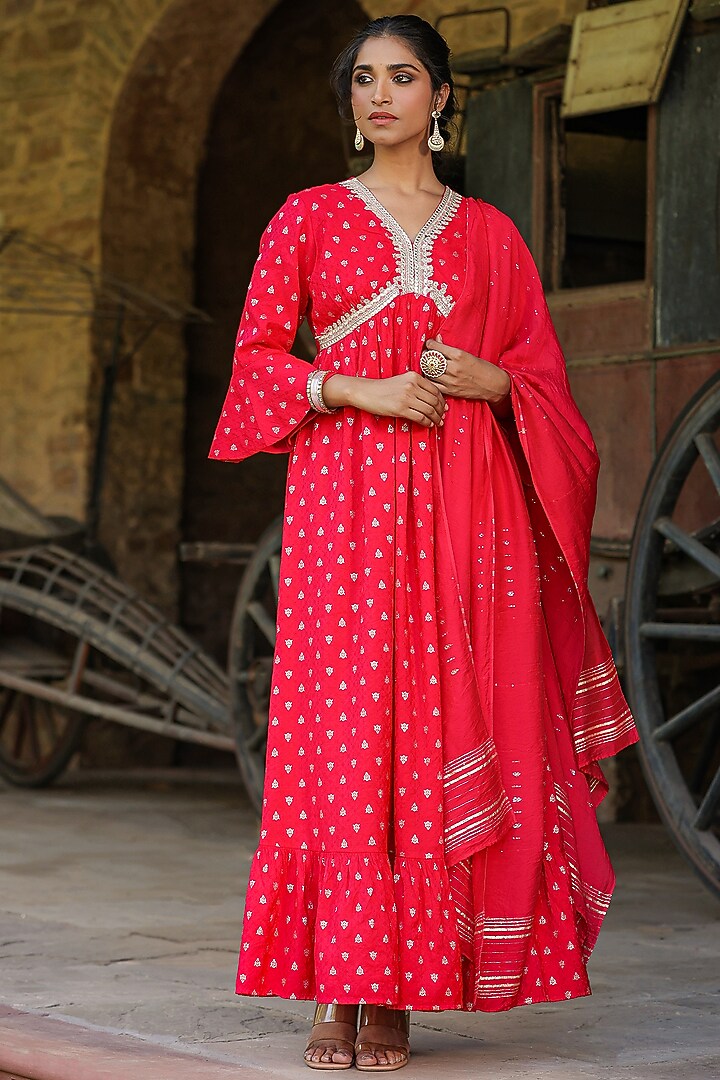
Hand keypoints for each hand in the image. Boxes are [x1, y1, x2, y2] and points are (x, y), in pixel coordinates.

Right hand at [322, 371, 446, 427]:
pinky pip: (420, 417)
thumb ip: (416, 386)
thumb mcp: (402, 381)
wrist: (366, 392)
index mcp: (414, 376)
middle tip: (442, 417)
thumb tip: (433, 399)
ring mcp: (406, 397)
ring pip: (429, 410)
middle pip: (434, 400)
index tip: (443, 407)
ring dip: (436, 418)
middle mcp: (412, 385)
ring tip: (437, 423)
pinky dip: (427, 423)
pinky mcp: (401, 409)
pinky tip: (428, 425)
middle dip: (440, 411)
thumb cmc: (384, 388)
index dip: (442, 401)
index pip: (435, 389)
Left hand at [424, 335, 510, 405]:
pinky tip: (431, 377)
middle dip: (426, 356)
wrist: (494, 385)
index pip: (436, 347)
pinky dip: (430, 380)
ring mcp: (452, 381)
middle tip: (425, 354)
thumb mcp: (468, 354)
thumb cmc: (483, 368)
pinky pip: (434, 385)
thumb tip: (438, 339)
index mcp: (459, 355)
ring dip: (426, 368)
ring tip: (427, 365)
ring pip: (430, 373)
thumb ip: (451, 348)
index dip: (430, 344)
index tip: (429, 344)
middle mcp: (454, 368)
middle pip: (430, 360)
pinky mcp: (451, 391)